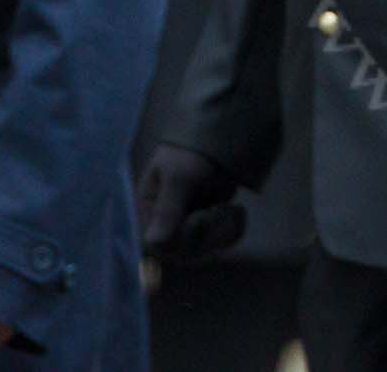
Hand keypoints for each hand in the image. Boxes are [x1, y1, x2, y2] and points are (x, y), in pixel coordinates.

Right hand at [136, 142, 245, 261]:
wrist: (227, 133)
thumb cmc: (195, 150)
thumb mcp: (181, 175)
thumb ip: (168, 208)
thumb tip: (151, 243)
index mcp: (148, 208)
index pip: (156, 244)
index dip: (179, 240)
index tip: (197, 219)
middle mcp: (165, 221)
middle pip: (182, 252)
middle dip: (206, 235)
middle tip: (220, 210)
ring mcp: (189, 224)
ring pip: (204, 250)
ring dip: (222, 232)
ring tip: (232, 209)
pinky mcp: (211, 223)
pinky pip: (221, 242)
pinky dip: (233, 231)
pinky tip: (238, 212)